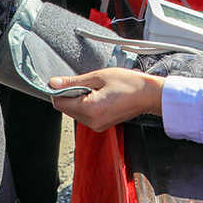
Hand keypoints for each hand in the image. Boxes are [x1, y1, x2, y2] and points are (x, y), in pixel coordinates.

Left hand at [50, 68, 164, 130]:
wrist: (149, 95)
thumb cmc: (129, 84)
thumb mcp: (99, 76)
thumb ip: (74, 81)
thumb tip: (54, 83)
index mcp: (90, 109)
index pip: (59, 103)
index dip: (60, 90)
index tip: (68, 81)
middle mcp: (92, 122)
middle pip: (66, 109)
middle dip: (71, 95)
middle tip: (88, 83)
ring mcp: (97, 126)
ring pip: (75, 112)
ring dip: (79, 99)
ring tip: (97, 89)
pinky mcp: (101, 126)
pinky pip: (85, 115)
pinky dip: (87, 105)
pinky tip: (100, 96)